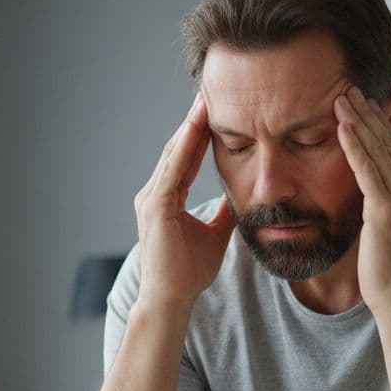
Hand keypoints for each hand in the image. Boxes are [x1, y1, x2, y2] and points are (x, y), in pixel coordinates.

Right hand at [133, 92, 235, 308]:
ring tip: (204, 100)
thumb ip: (223, 213)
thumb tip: (239, 197)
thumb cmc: (188, 273)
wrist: (172, 298)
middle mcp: (154, 193)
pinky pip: (172, 170)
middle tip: (209, 91)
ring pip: (174, 154)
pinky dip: (185, 147)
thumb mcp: (215, 234)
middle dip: (194, 121)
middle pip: (177, 148)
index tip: (214, 109)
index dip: (200, 133)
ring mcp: (152, 199)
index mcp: (166, 198)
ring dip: (190, 126)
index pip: (185, 157)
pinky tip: (196, 128)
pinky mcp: (155, 207)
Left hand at [334, 86, 390, 316]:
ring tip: (341, 98)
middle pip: (390, 144)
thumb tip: (370, 188)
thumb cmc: (390, 271)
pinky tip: (342, 126)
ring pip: (379, 151)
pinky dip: (354, 145)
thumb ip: (386, 204)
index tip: (365, 104)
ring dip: (358, 121)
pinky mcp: (386, 210)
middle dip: (369, 114)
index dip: (381, 126)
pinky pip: (367, 169)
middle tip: (351, 89)